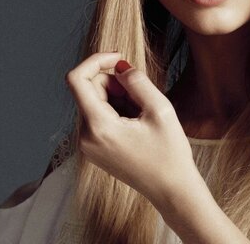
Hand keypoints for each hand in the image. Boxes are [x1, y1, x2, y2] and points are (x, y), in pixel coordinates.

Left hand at [65, 52, 199, 206]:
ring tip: (143, 113)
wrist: (172, 190)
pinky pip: (98, 116)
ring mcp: (88, 145)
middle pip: (88, 89)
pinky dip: (116, 110)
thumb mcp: (160, 110)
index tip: (120, 58)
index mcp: (99, 127)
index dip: (96, 60)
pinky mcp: (94, 149)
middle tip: (142, 94)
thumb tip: (120, 67)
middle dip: (113, 82)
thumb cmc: (170, 153)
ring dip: (117, 96)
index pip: (77, 79)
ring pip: (94, 102)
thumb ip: (137, 82)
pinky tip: (137, 123)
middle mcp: (85, 137)